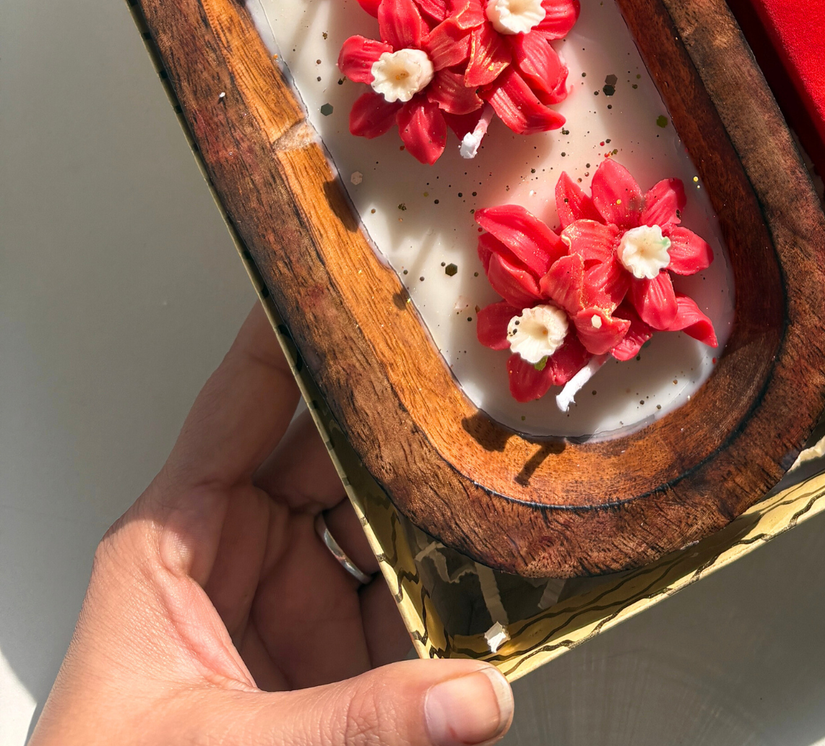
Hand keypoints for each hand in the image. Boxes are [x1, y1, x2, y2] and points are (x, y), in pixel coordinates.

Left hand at [32, 304, 513, 745]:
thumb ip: (355, 722)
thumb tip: (473, 698)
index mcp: (173, 543)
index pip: (248, 399)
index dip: (306, 327)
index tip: (364, 267)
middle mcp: (234, 565)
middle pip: (336, 459)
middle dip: (409, 423)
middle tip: (481, 380)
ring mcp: (284, 618)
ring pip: (380, 533)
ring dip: (442, 516)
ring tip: (509, 480)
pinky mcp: (324, 676)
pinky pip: (401, 616)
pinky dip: (453, 603)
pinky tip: (501, 583)